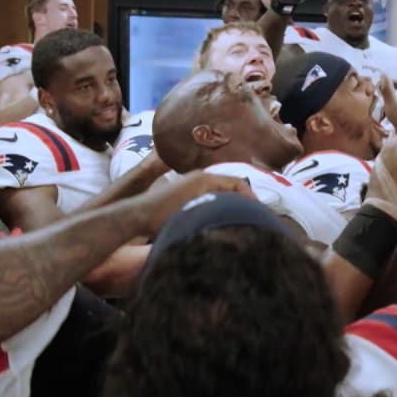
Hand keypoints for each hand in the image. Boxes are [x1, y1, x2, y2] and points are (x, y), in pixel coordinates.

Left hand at [137, 172, 254, 236]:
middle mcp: (199, 177)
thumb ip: (218, 204)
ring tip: (240, 218)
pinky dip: (219, 204)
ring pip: (220, 190)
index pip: (237, 182)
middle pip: (230, 185)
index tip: (259, 211)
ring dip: (231, 202)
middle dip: (243, 198)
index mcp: (204, 178)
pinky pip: (210, 195)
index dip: (250, 196)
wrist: (136, 216)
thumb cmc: (162, 214)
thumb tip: (239, 211)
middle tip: (253, 216)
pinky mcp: (185, 193)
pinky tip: (220, 219)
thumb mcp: (194, 209)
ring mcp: (191, 184)